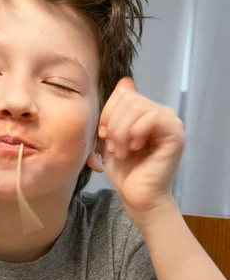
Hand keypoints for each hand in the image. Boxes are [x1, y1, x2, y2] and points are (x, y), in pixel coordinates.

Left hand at [98, 78, 184, 218]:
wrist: (137, 197)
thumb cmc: (125, 171)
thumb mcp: (112, 137)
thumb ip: (115, 111)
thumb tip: (126, 81)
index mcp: (146, 112)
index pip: (124, 94)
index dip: (108, 112)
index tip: (103, 135)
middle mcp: (161, 114)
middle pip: (129, 99)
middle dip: (114, 124)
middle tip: (113, 147)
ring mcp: (171, 123)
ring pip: (138, 107)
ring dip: (122, 132)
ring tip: (122, 151)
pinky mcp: (175, 134)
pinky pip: (152, 117)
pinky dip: (136, 132)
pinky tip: (134, 149)